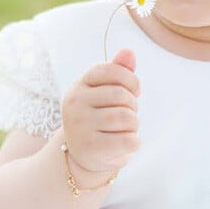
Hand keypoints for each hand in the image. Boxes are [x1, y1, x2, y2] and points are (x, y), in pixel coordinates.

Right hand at [61, 48, 140, 174]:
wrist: (81, 156)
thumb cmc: (98, 118)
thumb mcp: (103, 92)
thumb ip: (118, 71)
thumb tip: (129, 51)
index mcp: (79, 86)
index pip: (111, 71)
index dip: (130, 80)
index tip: (134, 91)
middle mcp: (75, 104)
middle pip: (122, 96)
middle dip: (133, 106)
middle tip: (127, 115)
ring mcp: (80, 126)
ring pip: (127, 118)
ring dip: (134, 125)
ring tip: (125, 129)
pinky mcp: (91, 147)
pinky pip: (129, 140)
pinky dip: (134, 142)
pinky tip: (124, 143)